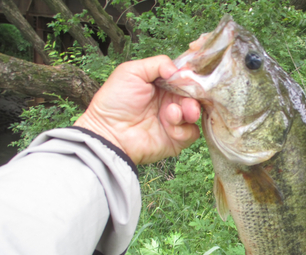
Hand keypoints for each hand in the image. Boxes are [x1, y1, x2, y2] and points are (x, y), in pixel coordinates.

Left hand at [74, 55, 200, 164]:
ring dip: (189, 111)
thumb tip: (178, 70)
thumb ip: (158, 63)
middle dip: (193, 96)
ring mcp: (174, 120)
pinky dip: (183, 130)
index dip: (190, 78)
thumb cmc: (115, 101)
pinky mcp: (177, 139)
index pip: (184, 78)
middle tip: (186, 101)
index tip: (190, 78)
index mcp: (162, 85)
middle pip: (194, 95)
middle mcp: (170, 101)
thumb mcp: (131, 71)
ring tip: (172, 113)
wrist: (109, 132)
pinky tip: (169, 129)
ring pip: (195, 113)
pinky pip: (192, 133)